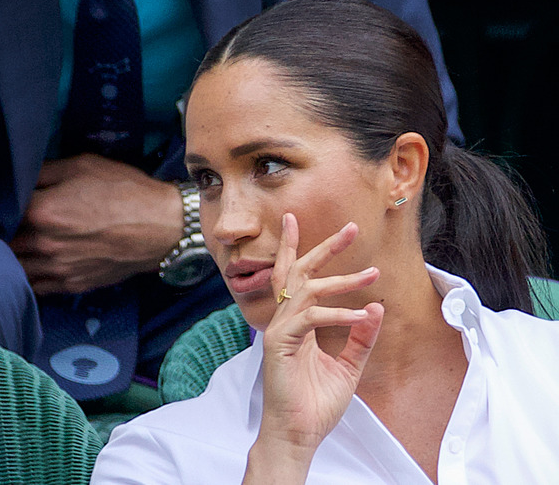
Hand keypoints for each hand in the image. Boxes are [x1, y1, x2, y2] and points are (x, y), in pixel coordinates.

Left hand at [10, 154, 180, 294]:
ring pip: (13, 268)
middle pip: (1, 243)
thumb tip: (16, 176)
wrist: (162, 228)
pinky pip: (35, 287)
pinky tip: (24, 265)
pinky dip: (24, 277)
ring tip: (4, 244)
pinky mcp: (71, 285)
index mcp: (43, 212)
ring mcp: (57, 269)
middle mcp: (44, 245)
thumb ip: (43, 172)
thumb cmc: (124, 191)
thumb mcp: (81, 166)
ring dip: (6, 257)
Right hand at [244, 213, 383, 482]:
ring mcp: (279, 331)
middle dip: (324, 248)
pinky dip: (339, 314)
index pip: (294, 279)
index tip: (298, 220)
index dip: (297, 248)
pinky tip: (363, 315)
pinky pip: (310, 318)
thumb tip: (376, 307)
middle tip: (352, 228)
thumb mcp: (349, 366)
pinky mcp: (279, 344)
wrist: (298, 434)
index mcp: (295, 324)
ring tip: (372, 273)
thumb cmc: (316, 404)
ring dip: (342, 280)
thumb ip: (360, 337)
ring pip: (307, 290)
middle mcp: (284, 322)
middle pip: (298, 273)